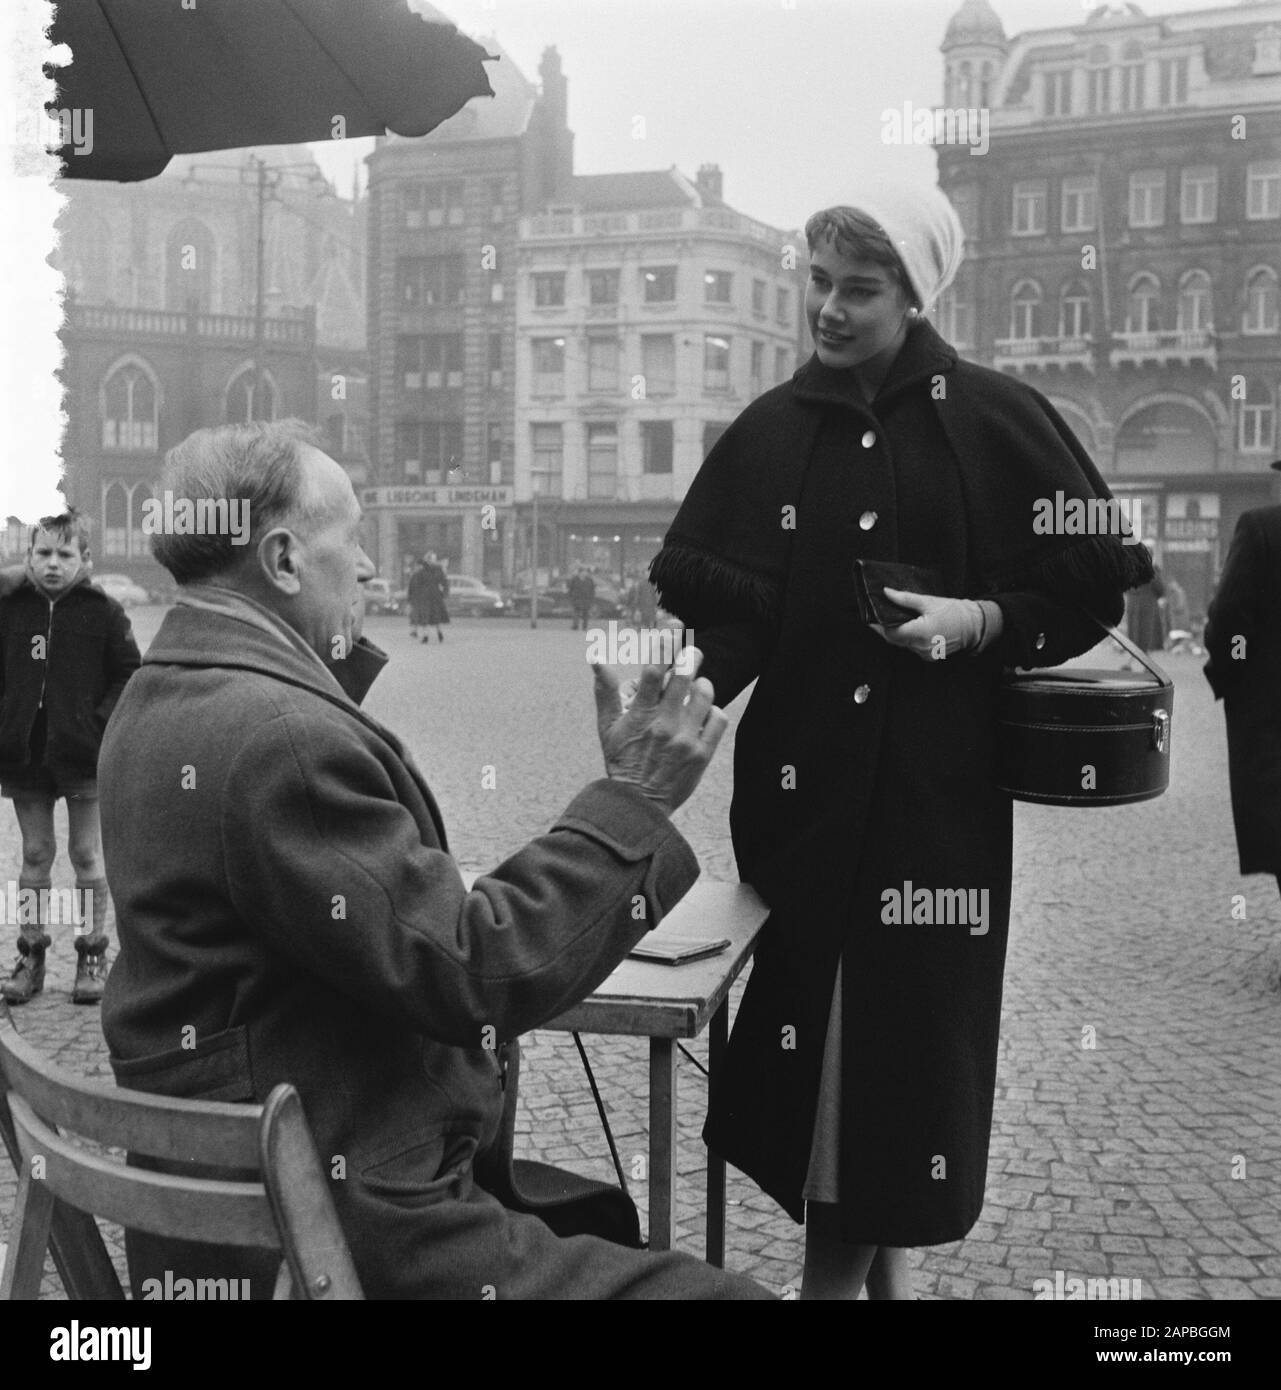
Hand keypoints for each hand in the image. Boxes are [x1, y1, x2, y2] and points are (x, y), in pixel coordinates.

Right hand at [592, 646, 728, 814]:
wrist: (638, 804)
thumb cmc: (621, 760)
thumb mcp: (607, 727)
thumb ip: (605, 691)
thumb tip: (596, 657)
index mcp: (640, 714)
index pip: (654, 669)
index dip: (665, 642)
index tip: (674, 626)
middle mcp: (663, 724)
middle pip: (685, 675)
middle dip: (691, 657)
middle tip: (692, 655)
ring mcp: (685, 739)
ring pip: (705, 694)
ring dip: (702, 686)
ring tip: (696, 689)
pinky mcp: (702, 754)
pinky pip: (718, 719)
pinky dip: (713, 712)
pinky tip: (703, 715)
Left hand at [870, 590, 982, 661]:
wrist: (974, 625)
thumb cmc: (954, 611)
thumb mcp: (928, 601)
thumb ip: (905, 598)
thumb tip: (887, 592)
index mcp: (921, 632)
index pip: (891, 632)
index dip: (879, 626)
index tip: (872, 618)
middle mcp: (921, 647)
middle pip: (894, 640)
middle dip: (886, 630)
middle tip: (879, 618)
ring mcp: (925, 654)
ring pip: (902, 645)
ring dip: (897, 634)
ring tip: (893, 621)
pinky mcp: (929, 656)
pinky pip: (912, 648)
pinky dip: (907, 639)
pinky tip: (908, 629)